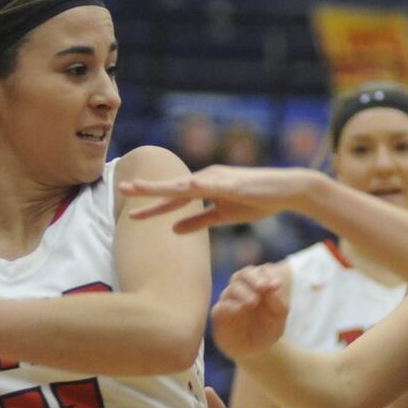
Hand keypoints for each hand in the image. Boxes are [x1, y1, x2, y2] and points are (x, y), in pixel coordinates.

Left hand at [119, 165, 321, 233]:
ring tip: (143, 187)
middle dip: (147, 190)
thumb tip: (173, 229)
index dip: (150, 206)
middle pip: (171, 188)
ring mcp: (218, 179)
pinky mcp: (234, 183)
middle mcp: (206, 179)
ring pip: (185, 184)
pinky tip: (186, 185)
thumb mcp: (222, 216)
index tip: (129, 212)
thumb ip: (198, 221)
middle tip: (122, 189)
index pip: (171, 200)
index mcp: (202, 187)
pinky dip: (199, 185)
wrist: (285, 190)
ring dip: (163, 186)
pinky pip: (214, 185)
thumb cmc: (255, 202)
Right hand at [211, 265, 288, 361]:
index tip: (277, 285)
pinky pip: (221, 306)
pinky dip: (231, 305)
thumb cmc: (268, 329)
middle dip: (253, 278)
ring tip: (254, 302)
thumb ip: (278, 300)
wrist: (256, 351)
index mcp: (258, 285)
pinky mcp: (220, 315)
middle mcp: (242, 289)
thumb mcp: (279, 316)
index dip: (268, 274)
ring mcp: (229, 301)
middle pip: (243, 274)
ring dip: (243, 292)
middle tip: (263, 287)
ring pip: (232, 288)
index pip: (261, 271)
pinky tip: (241, 309)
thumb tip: (273, 285)